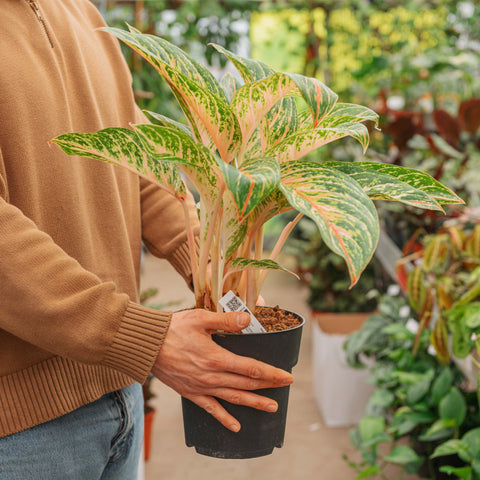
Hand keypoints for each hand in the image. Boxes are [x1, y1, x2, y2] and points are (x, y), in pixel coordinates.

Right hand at [152, 309, 292, 431]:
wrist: (148, 345)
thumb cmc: (174, 329)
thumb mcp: (201, 318)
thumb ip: (226, 320)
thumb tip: (247, 320)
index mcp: (216, 358)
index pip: (251, 368)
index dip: (271, 373)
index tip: (286, 376)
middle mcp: (212, 376)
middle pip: (246, 383)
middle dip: (268, 385)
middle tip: (285, 387)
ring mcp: (202, 387)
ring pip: (233, 398)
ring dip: (254, 403)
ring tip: (271, 407)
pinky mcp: (191, 393)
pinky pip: (211, 409)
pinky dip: (224, 418)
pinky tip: (236, 426)